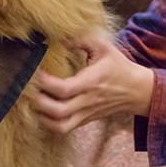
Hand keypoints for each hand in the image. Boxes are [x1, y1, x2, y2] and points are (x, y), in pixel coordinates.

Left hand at [34, 35, 154, 133]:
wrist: (137, 90)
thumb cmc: (118, 66)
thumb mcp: (103, 47)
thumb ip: (81, 40)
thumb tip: (58, 38)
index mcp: (92, 82)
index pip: (65, 89)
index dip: (46, 83)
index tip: (37, 73)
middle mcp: (88, 101)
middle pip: (58, 111)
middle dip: (39, 102)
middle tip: (28, 89)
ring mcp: (86, 113)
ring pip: (60, 126)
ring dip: (42, 116)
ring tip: (33, 103)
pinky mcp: (85, 120)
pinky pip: (64, 129)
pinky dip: (49, 124)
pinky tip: (42, 112)